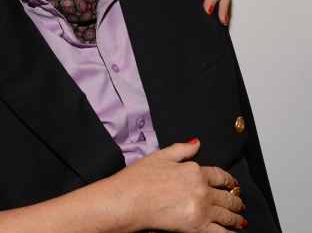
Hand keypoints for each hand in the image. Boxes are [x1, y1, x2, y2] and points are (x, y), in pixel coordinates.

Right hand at [114, 140, 246, 231]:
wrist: (127, 201)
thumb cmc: (137, 180)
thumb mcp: (159, 156)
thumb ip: (181, 149)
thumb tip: (197, 143)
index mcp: (194, 171)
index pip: (220, 175)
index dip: (229, 180)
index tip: (232, 183)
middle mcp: (202, 189)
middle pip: (227, 196)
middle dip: (235, 200)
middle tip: (239, 204)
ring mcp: (202, 209)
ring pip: (227, 215)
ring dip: (236, 217)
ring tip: (239, 220)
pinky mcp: (198, 227)